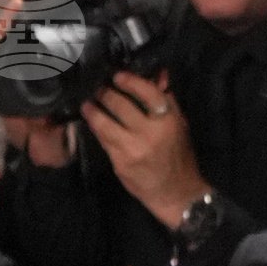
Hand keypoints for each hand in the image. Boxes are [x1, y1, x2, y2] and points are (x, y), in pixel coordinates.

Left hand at [83, 69, 201, 225]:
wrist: (175, 191)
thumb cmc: (178, 155)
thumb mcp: (179, 125)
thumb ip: (167, 100)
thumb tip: (158, 74)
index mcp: (168, 121)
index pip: (148, 93)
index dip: (130, 81)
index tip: (118, 76)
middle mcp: (150, 133)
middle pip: (121, 106)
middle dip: (106, 94)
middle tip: (98, 89)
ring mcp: (132, 148)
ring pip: (106, 123)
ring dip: (93, 110)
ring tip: (87, 104)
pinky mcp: (120, 162)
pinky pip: (103, 140)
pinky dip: (95, 128)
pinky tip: (91, 121)